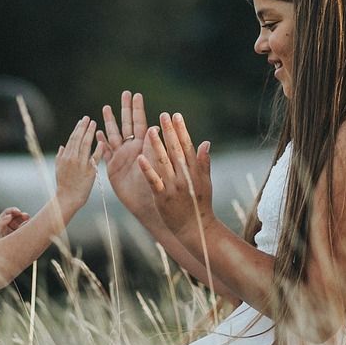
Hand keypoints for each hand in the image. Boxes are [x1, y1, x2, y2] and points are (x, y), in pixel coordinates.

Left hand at [0, 207, 28, 239]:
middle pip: (17, 217)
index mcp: (1, 222)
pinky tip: (27, 231)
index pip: (8, 213)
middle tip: (26, 217)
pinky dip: (26, 231)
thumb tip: (9, 215)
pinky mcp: (17, 239)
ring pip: (22, 224)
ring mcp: (13, 233)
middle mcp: (8, 226)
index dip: (13, 210)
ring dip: (26, 223)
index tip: (18, 212)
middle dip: (22, 216)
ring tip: (28, 224)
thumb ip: (2, 222)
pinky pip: (23, 233)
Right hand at [54, 116, 99, 214]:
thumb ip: (60, 156)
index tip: (82, 121)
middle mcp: (72, 158)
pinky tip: (102, 141)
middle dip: (83, 127)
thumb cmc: (63, 184)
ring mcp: (81, 164)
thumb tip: (62, 146)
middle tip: (88, 118)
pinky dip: (98, 149)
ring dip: (90, 132)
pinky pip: (95, 157)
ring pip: (85, 144)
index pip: (72, 139)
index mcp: (64, 156)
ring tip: (94, 123)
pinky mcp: (89, 171)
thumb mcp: (58, 169)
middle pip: (78, 138)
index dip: (77, 129)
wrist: (67, 198)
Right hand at [96, 91, 154, 216]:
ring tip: (106, 107)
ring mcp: (121, 157)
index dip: (137, 109)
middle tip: (124, 93)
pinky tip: (97, 132)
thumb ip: (154, 146)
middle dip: (125, 109)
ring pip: (113, 134)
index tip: (136, 94)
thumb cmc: (156, 185)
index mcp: (144, 145)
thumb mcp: (156, 163)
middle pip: (126, 124)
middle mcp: (132, 148)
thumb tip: (156, 126)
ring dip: (110, 121)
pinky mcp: (112, 167)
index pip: (140, 122)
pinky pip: (104, 151)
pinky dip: (100, 142)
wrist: (146, 204)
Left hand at [137, 112, 213, 236]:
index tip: (175, 115)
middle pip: (176, 150)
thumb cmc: (200, 205)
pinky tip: (140, 157)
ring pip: (164, 162)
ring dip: (157, 145)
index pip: (187, 146)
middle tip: (163, 115)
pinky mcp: (162, 197)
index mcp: (194, 171)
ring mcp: (173, 186)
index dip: (181, 130)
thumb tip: (206, 142)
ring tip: (150, 130)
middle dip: (169, 132)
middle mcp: (185, 176)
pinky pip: (153, 181)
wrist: (196, 229)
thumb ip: (204, 162)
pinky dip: (147, 169)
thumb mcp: (205, 182)